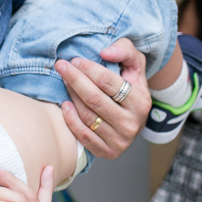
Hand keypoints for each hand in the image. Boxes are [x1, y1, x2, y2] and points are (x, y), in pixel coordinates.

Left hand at [57, 39, 149, 159]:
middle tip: (61, 66)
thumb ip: (125, 50)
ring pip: (86, 115)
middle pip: (94, 98)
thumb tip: (105, 52)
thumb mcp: (135, 65)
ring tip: (64, 81)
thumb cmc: (131, 87)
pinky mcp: (107, 152)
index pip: (108, 82)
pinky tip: (65, 104)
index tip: (75, 60)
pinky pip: (83, 135)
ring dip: (71, 96)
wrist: (135, 118)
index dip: (88, 69)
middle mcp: (131, 123)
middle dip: (74, 79)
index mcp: (140, 102)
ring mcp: (119, 140)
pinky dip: (70, 119)